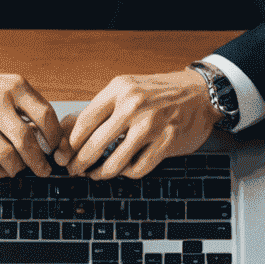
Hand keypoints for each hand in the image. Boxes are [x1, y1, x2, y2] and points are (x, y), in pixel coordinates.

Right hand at [0, 61, 68, 177]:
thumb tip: (48, 138)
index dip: (54, 137)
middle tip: (44, 170)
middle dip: (39, 161)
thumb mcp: (6, 85)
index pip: (45, 115)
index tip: (54, 148)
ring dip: (17, 168)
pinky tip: (1, 169)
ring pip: (8, 157)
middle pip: (27, 141)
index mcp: (14, 86)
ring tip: (19, 168)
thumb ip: (27, 106)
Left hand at [63, 68, 216, 178]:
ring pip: (115, 162)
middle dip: (79, 164)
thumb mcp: (127, 89)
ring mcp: (152, 124)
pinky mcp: (167, 141)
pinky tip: (124, 169)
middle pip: (94, 145)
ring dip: (101, 173)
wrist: (200, 92)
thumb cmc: (159, 92)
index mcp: (119, 89)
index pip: (84, 121)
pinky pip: (138, 168)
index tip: (64, 155)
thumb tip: (64, 131)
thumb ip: (98, 109)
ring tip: (96, 174)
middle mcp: (134, 105)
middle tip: (74, 171)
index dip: (70, 144)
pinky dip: (128, 173)